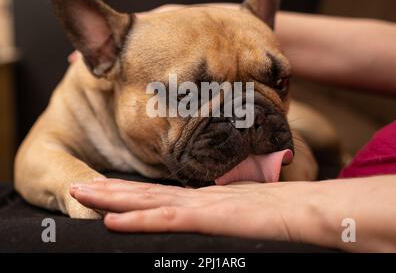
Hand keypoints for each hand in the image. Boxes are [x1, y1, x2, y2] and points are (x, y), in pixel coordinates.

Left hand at [70, 178, 311, 240]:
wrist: (309, 209)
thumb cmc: (281, 213)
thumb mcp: (244, 213)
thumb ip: (223, 213)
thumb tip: (212, 215)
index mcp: (203, 199)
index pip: (158, 195)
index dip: (129, 192)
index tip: (104, 189)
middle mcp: (196, 199)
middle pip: (145, 193)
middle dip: (108, 190)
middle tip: (77, 184)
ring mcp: (201, 207)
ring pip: (148, 201)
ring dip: (112, 198)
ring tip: (80, 193)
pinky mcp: (210, 217)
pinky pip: (168, 219)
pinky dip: (138, 219)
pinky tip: (112, 220)